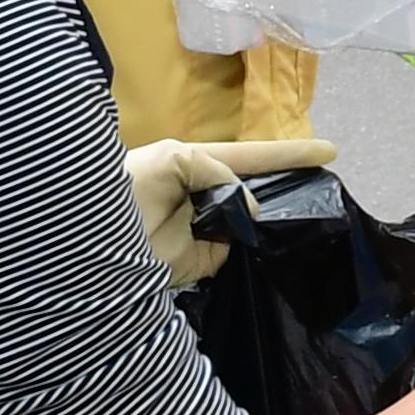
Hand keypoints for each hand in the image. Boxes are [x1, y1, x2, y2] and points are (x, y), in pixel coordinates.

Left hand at [124, 135, 336, 285]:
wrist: (84, 252)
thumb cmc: (122, 193)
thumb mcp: (170, 160)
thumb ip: (215, 170)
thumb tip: (247, 209)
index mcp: (193, 164)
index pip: (250, 155)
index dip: (289, 153)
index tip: (331, 151)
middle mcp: (204, 195)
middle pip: (257, 189)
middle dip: (289, 184)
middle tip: (325, 185)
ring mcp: (205, 230)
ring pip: (252, 222)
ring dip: (273, 219)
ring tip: (310, 212)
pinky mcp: (201, 262)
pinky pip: (238, 253)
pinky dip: (252, 248)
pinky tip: (272, 243)